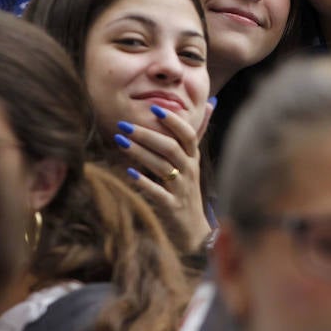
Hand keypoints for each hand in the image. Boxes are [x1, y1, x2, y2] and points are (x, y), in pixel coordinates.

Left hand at [113, 102, 213, 251]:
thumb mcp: (194, 160)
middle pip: (171, 148)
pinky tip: (128, 173)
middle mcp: (190, 171)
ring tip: (120, 141)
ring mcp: (181, 189)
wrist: (192, 228)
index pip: (188, 135)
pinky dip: (144, 182)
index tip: (154, 108)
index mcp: (193, 158)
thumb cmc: (188, 188)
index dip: (174, 121)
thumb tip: (210, 102)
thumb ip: (198, 132)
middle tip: (124, 125)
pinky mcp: (172, 206)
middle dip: (147, 134)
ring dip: (140, 153)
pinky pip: (158, 193)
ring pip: (162, 167)